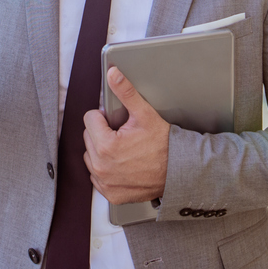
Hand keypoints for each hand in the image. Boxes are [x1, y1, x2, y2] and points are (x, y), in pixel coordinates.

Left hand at [83, 67, 169, 203]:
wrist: (179, 172)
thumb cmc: (164, 145)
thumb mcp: (145, 114)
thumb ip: (126, 92)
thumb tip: (113, 74)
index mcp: (106, 145)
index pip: (90, 119)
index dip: (104, 117)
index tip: (117, 122)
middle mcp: (101, 167)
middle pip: (89, 138)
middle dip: (102, 133)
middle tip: (123, 135)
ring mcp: (106, 183)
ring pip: (91, 157)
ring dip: (101, 151)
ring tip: (123, 149)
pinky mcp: (112, 194)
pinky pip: (98, 177)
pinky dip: (106, 170)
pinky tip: (122, 164)